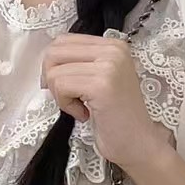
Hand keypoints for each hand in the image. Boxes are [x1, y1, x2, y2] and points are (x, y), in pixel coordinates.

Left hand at [40, 32, 168, 173]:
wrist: (138, 143)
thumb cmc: (115, 116)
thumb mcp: (100, 78)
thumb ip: (80, 62)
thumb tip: (47, 60)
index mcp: (113, 44)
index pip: (63, 40)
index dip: (53, 65)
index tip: (64, 87)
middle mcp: (113, 49)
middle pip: (54, 52)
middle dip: (52, 79)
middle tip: (68, 98)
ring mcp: (108, 66)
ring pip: (54, 72)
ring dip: (60, 96)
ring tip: (80, 107)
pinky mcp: (101, 85)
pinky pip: (61, 87)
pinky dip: (66, 105)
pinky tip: (84, 114)